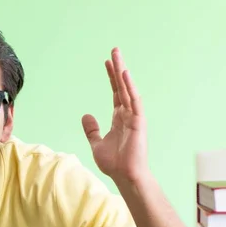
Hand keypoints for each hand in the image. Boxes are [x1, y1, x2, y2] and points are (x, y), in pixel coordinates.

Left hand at [82, 48, 147, 184]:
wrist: (124, 176)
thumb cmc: (114, 163)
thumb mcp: (96, 143)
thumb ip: (92, 129)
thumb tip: (86, 115)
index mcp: (119, 118)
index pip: (115, 93)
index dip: (111, 78)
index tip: (106, 62)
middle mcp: (128, 114)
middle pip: (122, 86)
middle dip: (117, 68)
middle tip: (114, 50)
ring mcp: (134, 117)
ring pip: (128, 89)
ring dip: (122, 72)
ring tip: (117, 55)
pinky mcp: (139, 122)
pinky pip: (135, 101)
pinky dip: (130, 87)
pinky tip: (124, 74)